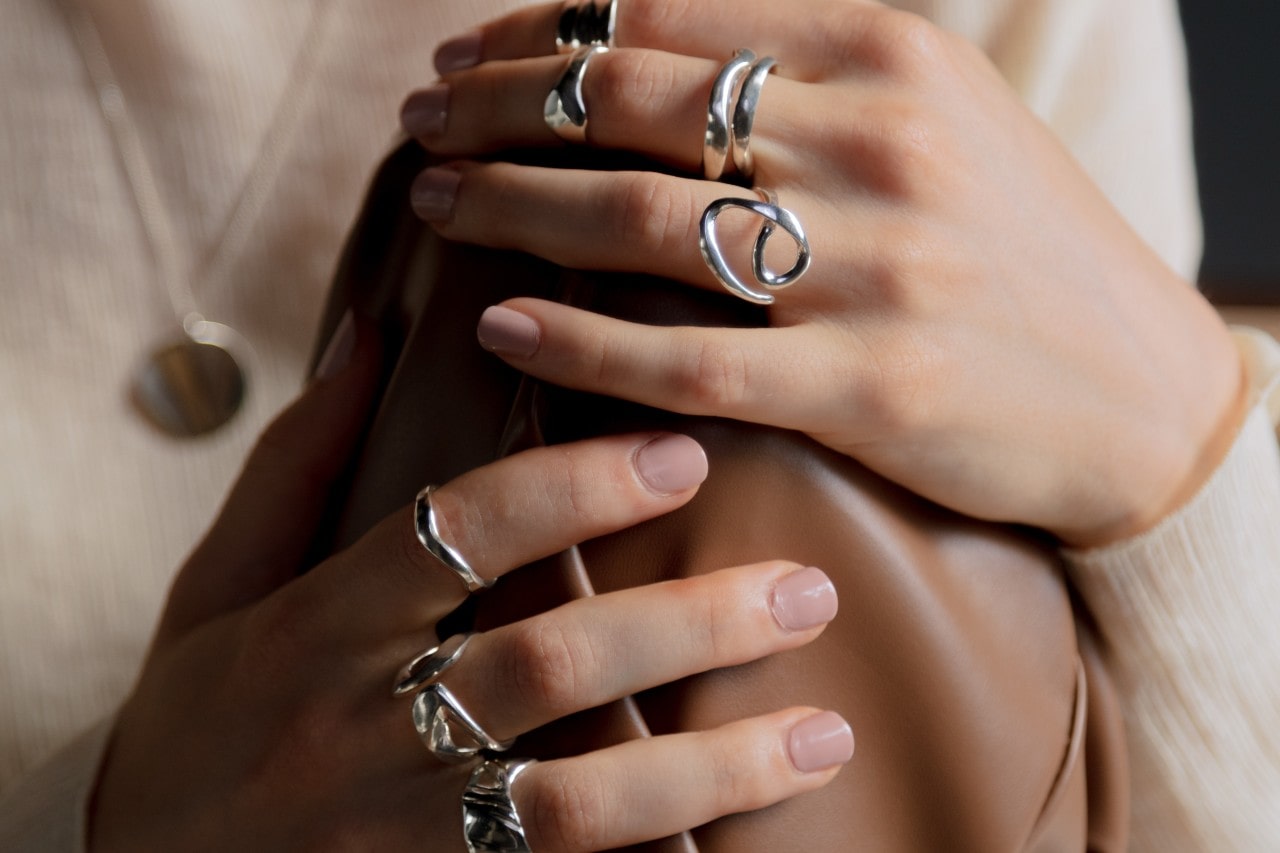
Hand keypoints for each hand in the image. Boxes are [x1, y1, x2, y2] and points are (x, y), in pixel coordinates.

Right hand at [89, 318, 849, 851]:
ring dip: (711, 765)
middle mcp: (364, 726)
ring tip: (823, 733)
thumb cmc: (192, 724)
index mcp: (317, 625)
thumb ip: (295, 463)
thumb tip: (371, 330)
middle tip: (806, 591)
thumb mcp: (214, 589)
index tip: (682, 453)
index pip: (463, 532)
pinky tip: (746, 843)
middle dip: (689, 625)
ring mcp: (401, 831)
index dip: (579, 486)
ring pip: (579, 802)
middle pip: (549, 663)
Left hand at [402, 0, 1243, 546]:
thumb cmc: (1023, 252)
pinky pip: (686, 354)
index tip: (466, 56)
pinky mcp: (864, 386)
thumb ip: (807, 78)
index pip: (671, 18)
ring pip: (639, 220)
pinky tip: (500, 320)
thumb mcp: (938, 119)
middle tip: (421, 123)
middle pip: (632, 105)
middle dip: (499, 106)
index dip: (543, 32)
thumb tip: (643, 55)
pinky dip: (579, 336)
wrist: (1140, 393)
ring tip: (431, 203)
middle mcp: (874, 145)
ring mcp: (870, 268)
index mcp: (891, 56)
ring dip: (510, 205)